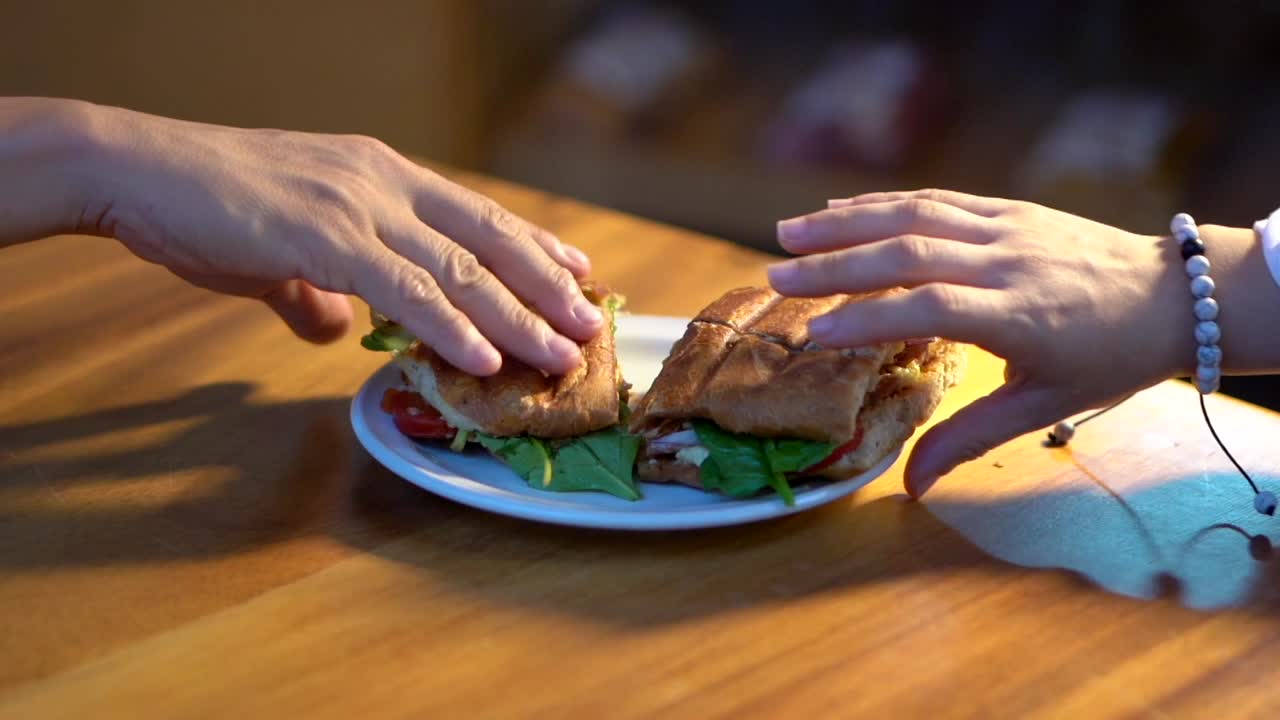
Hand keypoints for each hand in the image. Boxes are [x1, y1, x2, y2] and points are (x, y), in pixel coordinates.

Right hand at [75, 104, 601, 374]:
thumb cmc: (208, 204)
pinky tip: (486, 356)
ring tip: (561, 354)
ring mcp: (360, 207)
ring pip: (461, 268)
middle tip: (590, 324)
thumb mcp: (283, 251)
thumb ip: (320, 290)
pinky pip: (406, 289)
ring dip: (518, 317)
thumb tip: (336, 329)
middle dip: (547, 286)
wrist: (139, 169)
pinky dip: (452, 326)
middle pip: (488, 239)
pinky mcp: (326, 237)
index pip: (478, 213)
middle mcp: (386, 183)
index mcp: (383, 175)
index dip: (533, 246)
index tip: (577, 271)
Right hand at [767, 189, 1198, 496]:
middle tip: (776, 277)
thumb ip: (971, 437)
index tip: (815, 334)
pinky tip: (840, 209)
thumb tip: (912, 486)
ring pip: (915, 214)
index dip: (869, 318)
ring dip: (846, 221)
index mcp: (1019, 315)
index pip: (930, 307)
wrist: (1174, 295)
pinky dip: (883, 202)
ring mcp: (1007, 227)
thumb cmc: (1110, 358)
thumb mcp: (1045, 406)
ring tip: (787, 231)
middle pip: (908, 252)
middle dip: (835, 263)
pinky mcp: (1008, 208)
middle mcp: (1008, 262)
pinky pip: (937, 199)